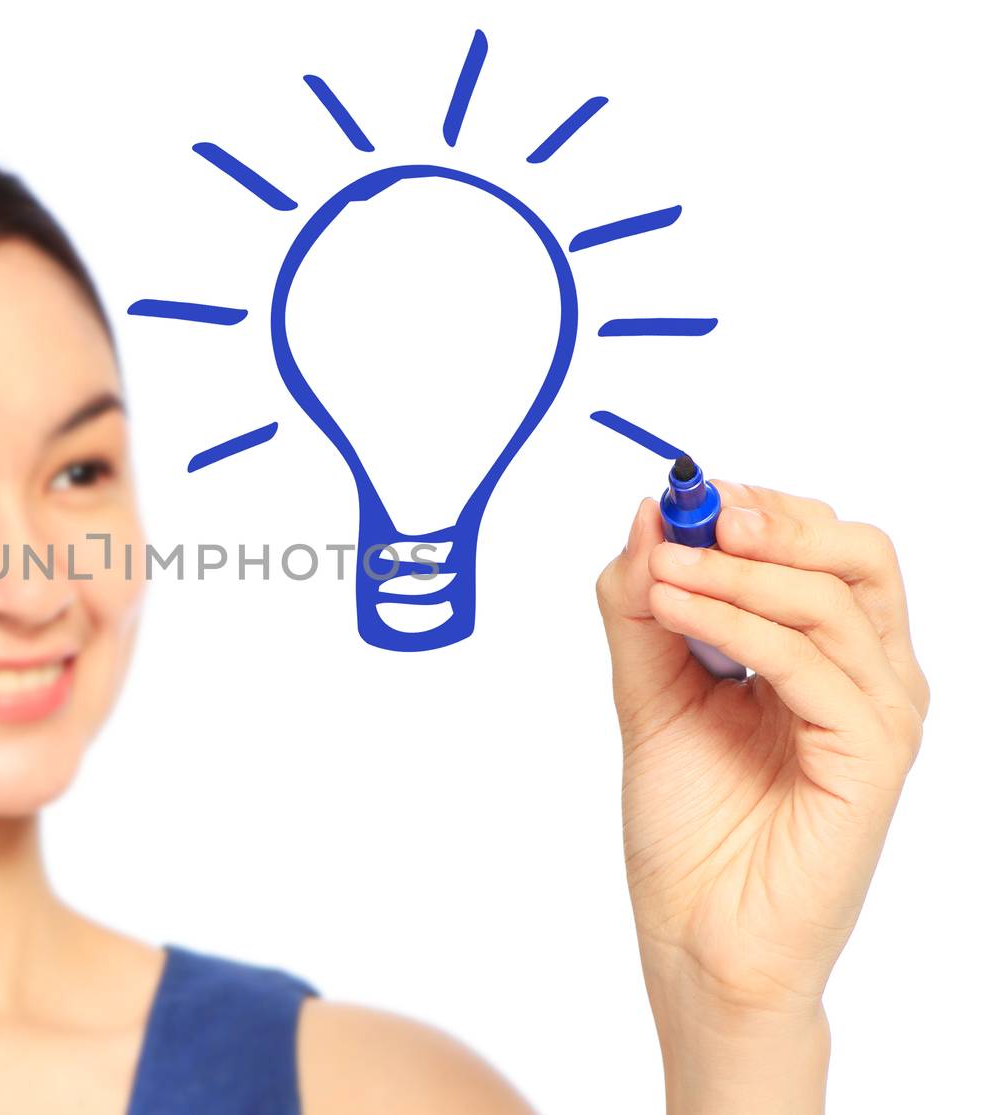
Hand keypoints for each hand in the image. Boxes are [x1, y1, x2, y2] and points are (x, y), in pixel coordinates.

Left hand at [594, 479, 929, 1022]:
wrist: (699, 936)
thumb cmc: (688, 824)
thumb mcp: (650, 691)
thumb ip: (645, 606)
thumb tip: (648, 514)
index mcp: (823, 652)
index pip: (819, 543)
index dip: (756, 507)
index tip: (687, 491)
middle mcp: (866, 675)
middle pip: (855, 553)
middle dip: (773, 521)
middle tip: (700, 513)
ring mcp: (877, 715)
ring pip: (833, 599)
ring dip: (739, 570)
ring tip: (664, 573)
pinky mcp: (872, 758)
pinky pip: (814, 666)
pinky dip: (739, 625)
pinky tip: (676, 610)